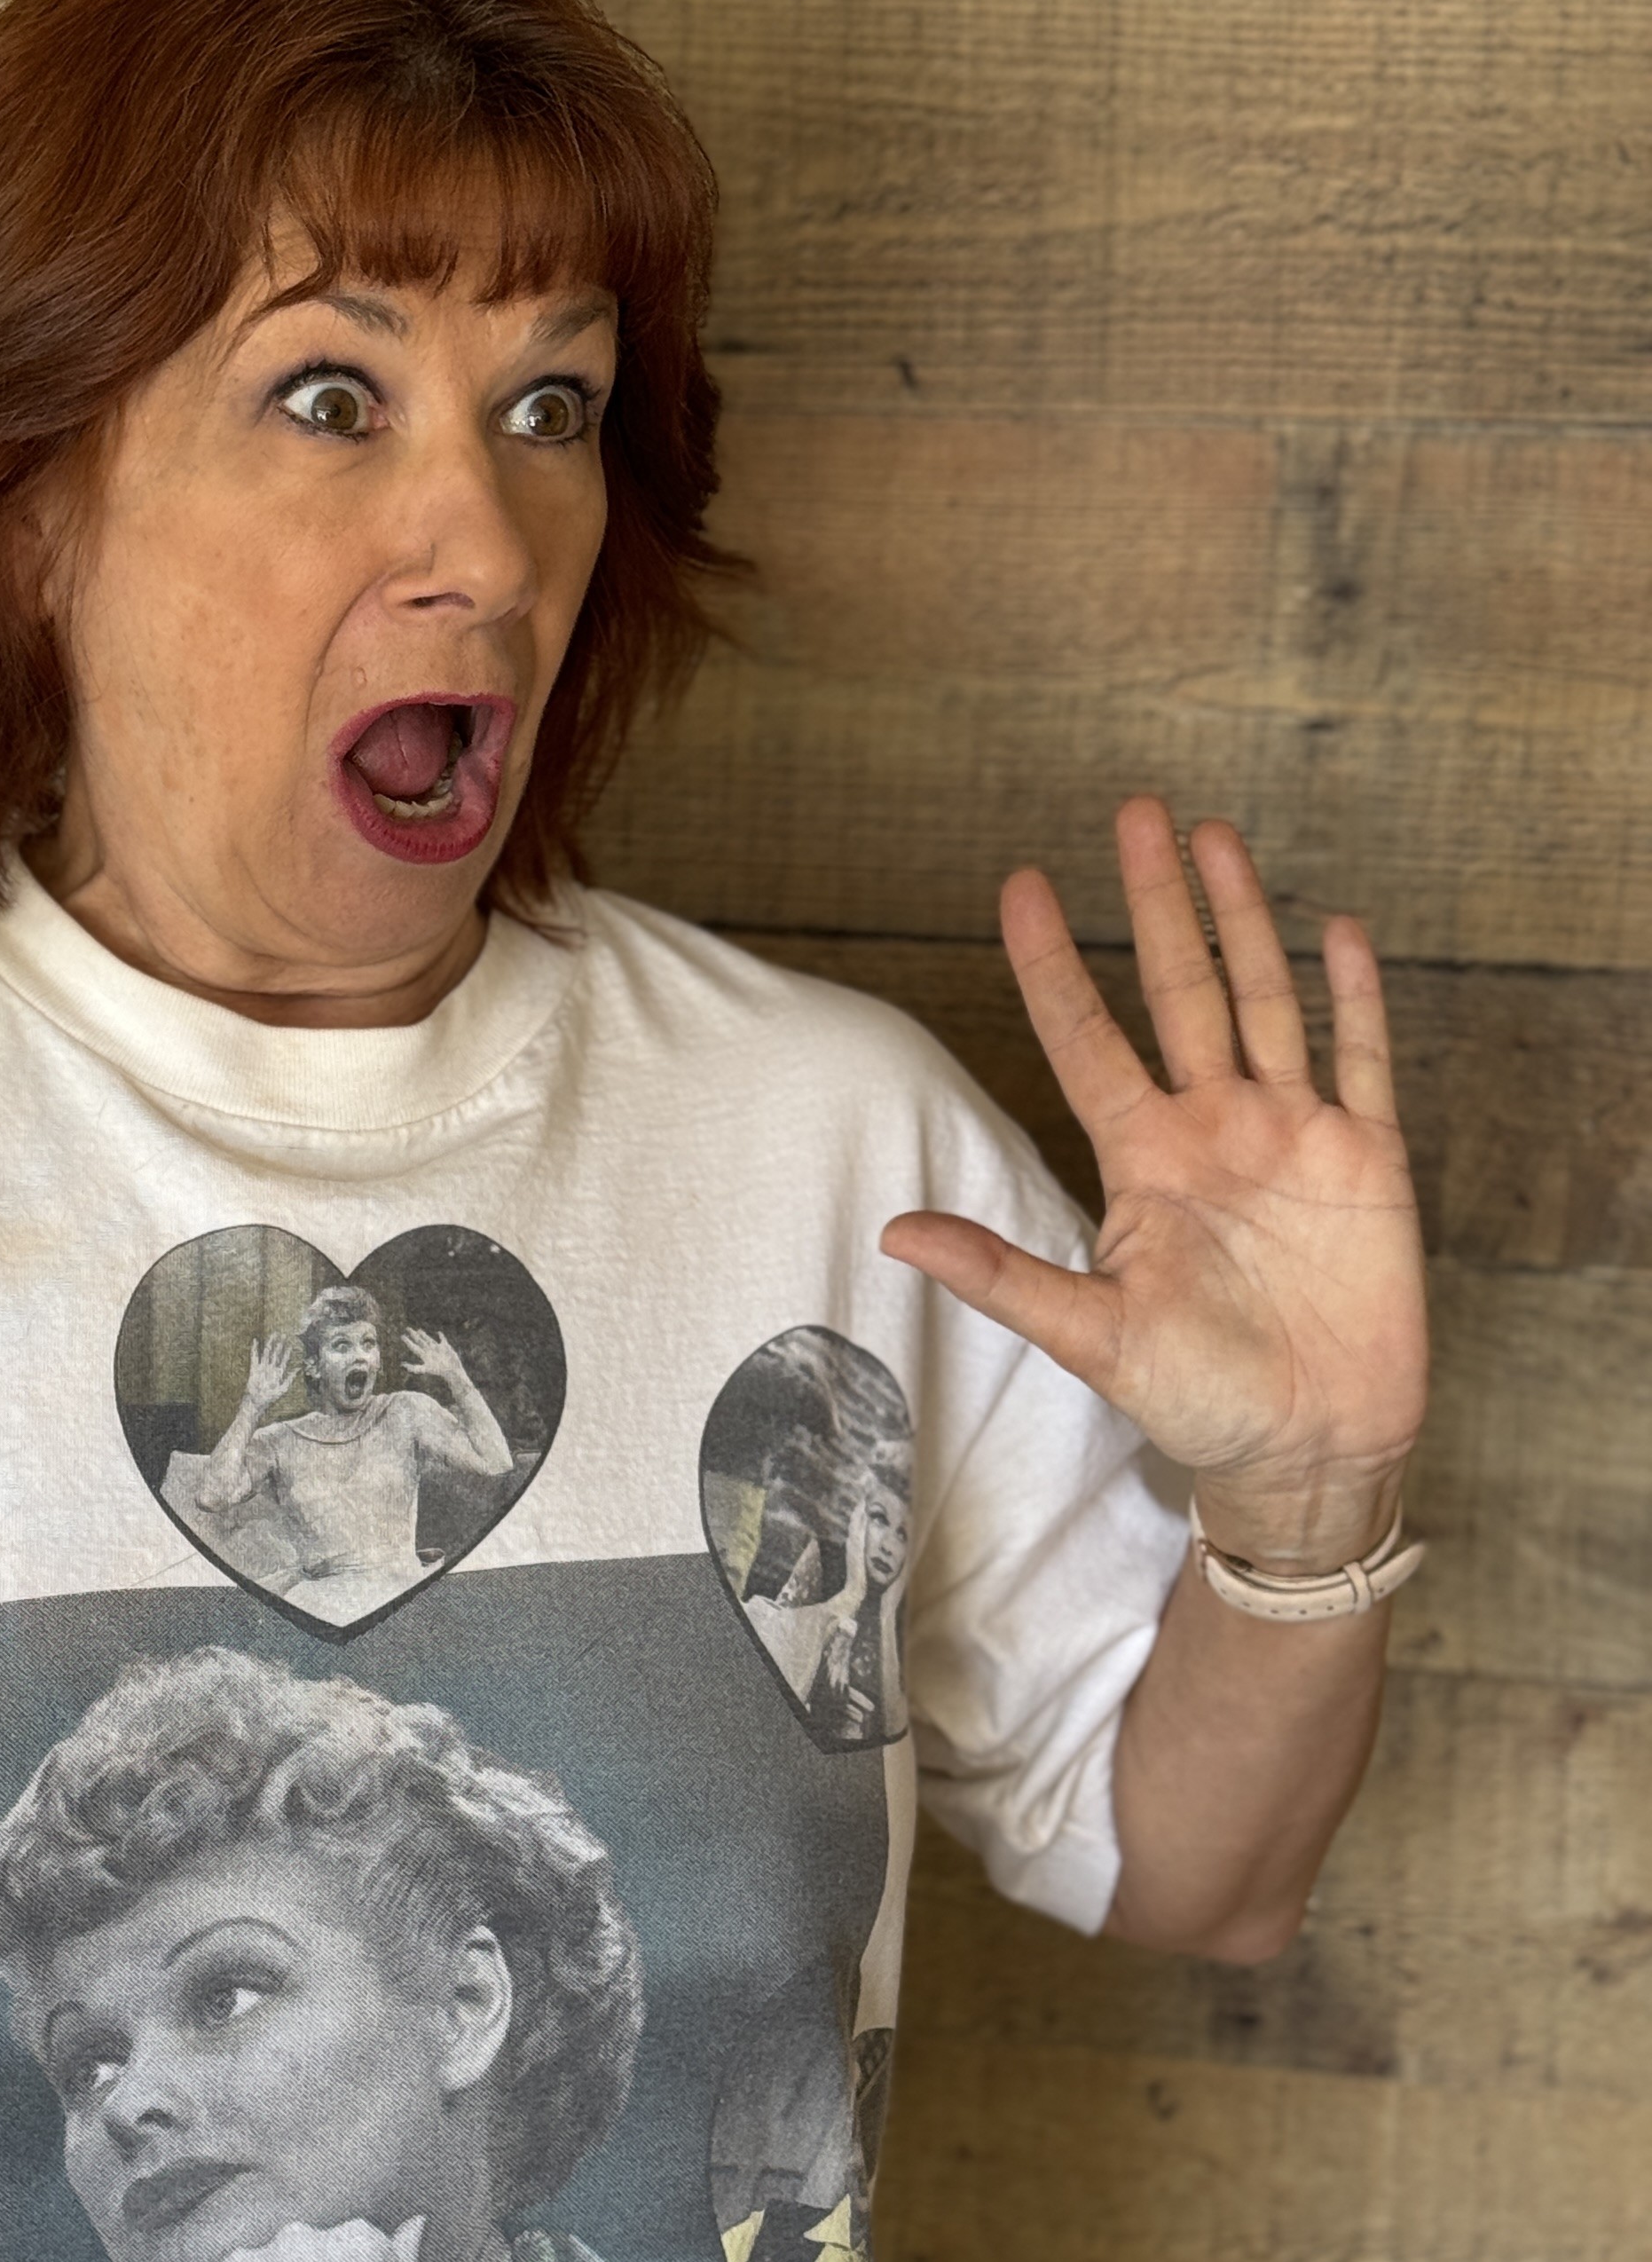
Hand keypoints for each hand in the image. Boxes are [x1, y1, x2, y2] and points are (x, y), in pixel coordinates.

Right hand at [239, 1333, 299, 1417]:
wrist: (256, 1401)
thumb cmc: (269, 1398)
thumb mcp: (283, 1388)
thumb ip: (290, 1378)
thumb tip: (298, 1369)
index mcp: (278, 1373)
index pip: (283, 1360)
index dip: (287, 1352)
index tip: (290, 1344)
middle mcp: (270, 1368)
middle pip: (276, 1353)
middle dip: (279, 1344)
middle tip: (283, 1335)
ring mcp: (262, 1367)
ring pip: (267, 1352)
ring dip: (270, 1344)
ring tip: (273, 1335)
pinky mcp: (254, 1368)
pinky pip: (254, 1356)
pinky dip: (254, 1348)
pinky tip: (255, 1340)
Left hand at [402, 1327, 467, 1393]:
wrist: (451, 1371)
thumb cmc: (439, 1371)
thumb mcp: (426, 1369)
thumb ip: (415, 1368)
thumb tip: (403, 1366)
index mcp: (424, 1355)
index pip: (414, 1347)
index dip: (408, 1342)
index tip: (402, 1336)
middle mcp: (429, 1351)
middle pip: (419, 1342)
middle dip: (414, 1335)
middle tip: (408, 1328)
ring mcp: (437, 1349)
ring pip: (429, 1340)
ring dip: (424, 1335)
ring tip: (419, 1330)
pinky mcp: (445, 1347)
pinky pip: (443, 1340)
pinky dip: (441, 1337)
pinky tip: (439, 1333)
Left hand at [881, 801, 1427, 1569]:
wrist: (1308, 1451)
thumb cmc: (1196, 1401)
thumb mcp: (1092, 1335)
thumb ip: (1002, 1274)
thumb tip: (893, 1233)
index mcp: (1142, 1160)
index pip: (1087, 1037)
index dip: (1054, 962)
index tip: (1020, 883)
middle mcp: (1214, 1129)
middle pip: (1181, 990)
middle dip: (1158, 903)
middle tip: (1135, 811)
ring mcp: (1292, 1136)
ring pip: (1266, 1000)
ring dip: (1245, 920)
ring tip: (1215, 836)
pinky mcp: (1368, 1160)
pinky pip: (1363, 1059)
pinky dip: (1354, 996)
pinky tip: (1336, 929)